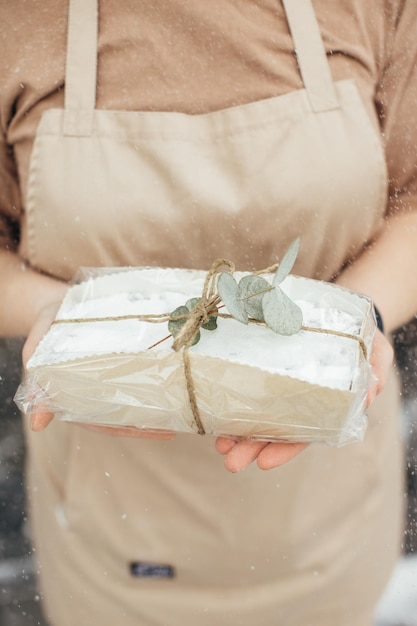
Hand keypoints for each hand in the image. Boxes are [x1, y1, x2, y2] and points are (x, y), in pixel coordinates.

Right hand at [22, 297, 173, 438]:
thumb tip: (37, 423)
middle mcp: (98, 388)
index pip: (105, 423)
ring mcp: (111, 372)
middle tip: (176, 422)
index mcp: (78, 396)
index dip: (129, 430)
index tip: (154, 432)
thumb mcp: (35, 353)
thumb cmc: (44, 330)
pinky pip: (138, 366)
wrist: (52, 302)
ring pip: (135, 392)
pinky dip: (154, 370)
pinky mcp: (122, 353)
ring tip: (181, 402)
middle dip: (150, 420)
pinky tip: (174, 370)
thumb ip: (37, 386)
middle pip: (125, 412)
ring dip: (157, 399)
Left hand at [216, 329, 392, 472]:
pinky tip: (217, 410)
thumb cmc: (363, 338)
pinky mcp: (267, 366)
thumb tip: (367, 396)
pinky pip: (248, 387)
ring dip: (236, 432)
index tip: (263, 462)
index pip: (303, 435)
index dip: (283, 450)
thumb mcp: (377, 353)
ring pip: (256, 414)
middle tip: (230, 460)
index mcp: (324, 406)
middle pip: (273, 431)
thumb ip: (373, 373)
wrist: (345, 314)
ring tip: (219, 443)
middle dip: (250, 447)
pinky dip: (232, 400)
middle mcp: (299, 401)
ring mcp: (281, 386)